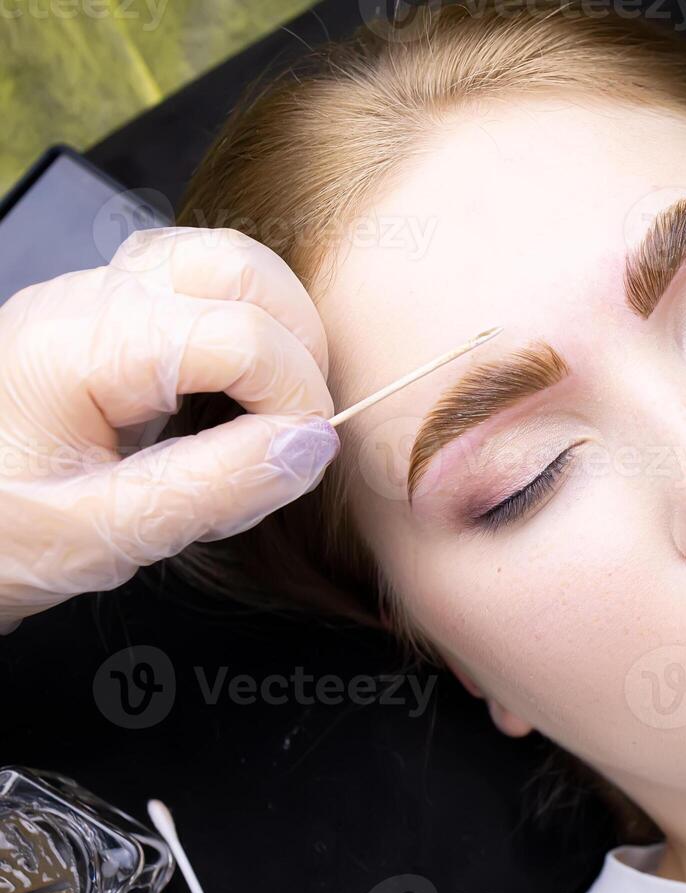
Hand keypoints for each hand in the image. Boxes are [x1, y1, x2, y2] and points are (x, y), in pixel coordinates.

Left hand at [0, 226, 340, 633]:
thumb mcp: (98, 539)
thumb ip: (211, 490)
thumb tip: (311, 443)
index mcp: (75, 349)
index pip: (239, 336)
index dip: (295, 398)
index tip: (297, 462)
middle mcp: (83, 302)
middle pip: (236, 266)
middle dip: (298, 341)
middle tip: (302, 421)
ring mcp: (91, 300)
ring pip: (220, 262)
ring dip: (275, 324)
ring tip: (277, 403)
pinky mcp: (103, 318)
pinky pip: (196, 288)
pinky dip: (243, 327)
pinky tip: (237, 394)